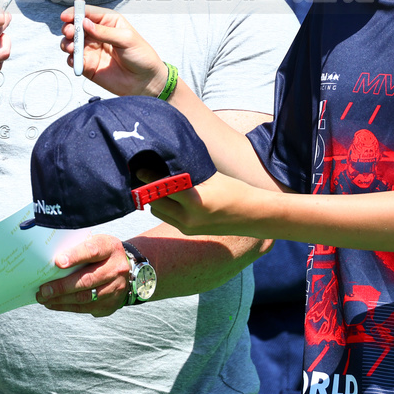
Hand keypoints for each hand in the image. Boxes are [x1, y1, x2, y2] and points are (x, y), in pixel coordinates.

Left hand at [35, 233, 130, 316]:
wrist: (125, 269)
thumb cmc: (100, 253)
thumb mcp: (94, 242)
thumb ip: (76, 247)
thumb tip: (46, 257)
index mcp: (110, 248)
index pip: (92, 251)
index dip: (75, 256)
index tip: (58, 262)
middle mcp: (117, 269)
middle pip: (87, 279)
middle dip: (62, 286)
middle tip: (43, 290)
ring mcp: (116, 289)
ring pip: (86, 297)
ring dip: (61, 299)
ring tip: (43, 298)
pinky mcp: (111, 304)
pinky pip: (86, 308)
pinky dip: (67, 306)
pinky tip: (53, 303)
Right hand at [59, 3, 169, 97]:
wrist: (145, 81)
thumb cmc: (141, 56)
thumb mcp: (126, 39)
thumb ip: (105, 32)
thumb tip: (84, 23)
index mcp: (108, 22)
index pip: (87, 12)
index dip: (75, 13)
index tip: (65, 17)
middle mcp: (97, 34)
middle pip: (75, 26)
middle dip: (69, 28)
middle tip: (70, 33)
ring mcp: (91, 49)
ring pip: (71, 42)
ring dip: (67, 43)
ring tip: (72, 47)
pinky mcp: (88, 65)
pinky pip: (73, 60)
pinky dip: (71, 59)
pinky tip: (75, 60)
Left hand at [148, 173, 269, 237]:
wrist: (253, 216)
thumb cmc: (234, 191)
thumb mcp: (210, 177)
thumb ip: (187, 173)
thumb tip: (165, 162)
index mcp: (195, 202)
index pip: (164, 188)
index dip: (150, 177)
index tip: (140, 168)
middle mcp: (189, 218)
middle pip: (156, 201)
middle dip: (149, 189)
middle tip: (144, 174)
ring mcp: (188, 227)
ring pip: (158, 211)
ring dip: (155, 199)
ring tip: (156, 185)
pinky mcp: (188, 231)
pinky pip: (167, 217)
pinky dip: (163, 207)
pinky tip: (167, 195)